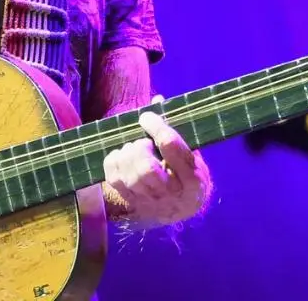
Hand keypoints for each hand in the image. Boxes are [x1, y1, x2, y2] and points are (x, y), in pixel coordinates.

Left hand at [103, 95, 210, 226]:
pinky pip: (114, 180)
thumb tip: (157, 100)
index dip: (156, 127)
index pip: (170, 147)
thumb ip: (177, 129)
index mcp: (193, 178)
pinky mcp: (133, 202)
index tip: (146, 116)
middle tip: (142, 142)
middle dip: (139, 147)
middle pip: (146, 168)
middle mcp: (173, 194)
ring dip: (127, 154)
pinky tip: (122, 156)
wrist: (180, 208)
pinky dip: (114, 161)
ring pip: (130, 176)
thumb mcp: (192, 153)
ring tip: (134, 148)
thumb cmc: (186, 173)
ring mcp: (151, 201)